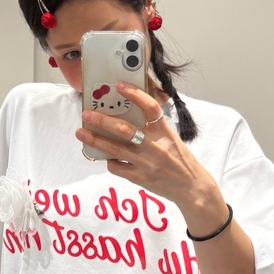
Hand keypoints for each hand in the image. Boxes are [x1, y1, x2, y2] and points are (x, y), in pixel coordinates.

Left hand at [75, 82, 225, 232]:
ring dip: (95, 140)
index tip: (119, 85)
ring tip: (81, 133)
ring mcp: (146, 163)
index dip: (135, 94)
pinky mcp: (140, 178)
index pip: (150, 108)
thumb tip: (127, 115)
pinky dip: (109, 161)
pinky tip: (108, 158)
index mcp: (164, 132)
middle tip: (86, 114)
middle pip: (124, 130)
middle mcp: (155, 146)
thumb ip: (152, 129)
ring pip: (115, 149)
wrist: (191, 187)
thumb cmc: (180, 161)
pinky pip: (117, 167)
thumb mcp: (171, 139)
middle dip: (102, 121)